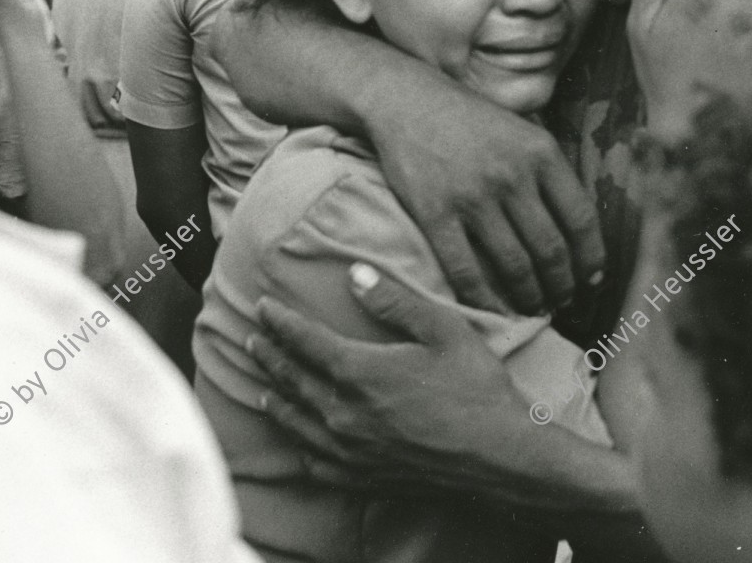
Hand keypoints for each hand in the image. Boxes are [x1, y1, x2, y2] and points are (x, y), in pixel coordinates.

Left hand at [247, 264, 614, 508]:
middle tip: (252, 339)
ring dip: (275, 398)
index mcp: (360, 372)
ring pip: (296, 422)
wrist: (499, 457)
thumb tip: (354, 274)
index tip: (262, 306)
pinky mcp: (361, 477)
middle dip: (269, 357)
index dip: (280, 322)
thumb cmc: (476, 389)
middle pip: (292, 380)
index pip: (305, 341)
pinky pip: (314, 461)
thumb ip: (395, 301)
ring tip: (263, 386)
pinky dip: (299, 444)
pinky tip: (300, 437)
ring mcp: (350, 450)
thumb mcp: (444, 330)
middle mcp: (344, 414)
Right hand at [374, 82, 604, 316]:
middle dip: (563, 285)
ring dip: (529, 296)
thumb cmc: (472, 120)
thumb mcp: (524, 130)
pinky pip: (465, 270)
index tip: (593, 279)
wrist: (409, 102)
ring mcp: (473, 196)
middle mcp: (513, 176)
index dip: (592, 258)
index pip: (582, 219)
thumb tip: (581, 227)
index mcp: (543, 154)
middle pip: (551, 249)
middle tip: (564, 301)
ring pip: (514, 265)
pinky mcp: (435, 213)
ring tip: (535, 308)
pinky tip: (493, 310)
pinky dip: (483, 298)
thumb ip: (551, 171)